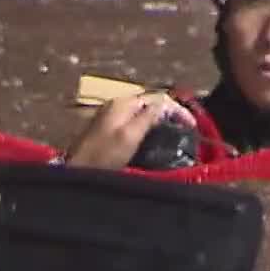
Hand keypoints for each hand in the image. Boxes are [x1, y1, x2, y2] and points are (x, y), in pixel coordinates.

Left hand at [62, 91, 195, 169]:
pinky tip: (154, 138)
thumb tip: (165, 105)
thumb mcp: (129, 136)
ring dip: (159, 119)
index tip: (191, 125)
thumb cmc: (103, 156)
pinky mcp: (108, 130)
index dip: (177, 109)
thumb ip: (148, 117)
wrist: (77, 172)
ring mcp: (110, 116)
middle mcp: (116, 105)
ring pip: (142, 112)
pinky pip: (134, 122)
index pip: (157, 98)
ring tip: (174, 132)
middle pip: (149, 103)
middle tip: (186, 128)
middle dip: (169, 112)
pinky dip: (148, 127)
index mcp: (122, 103)